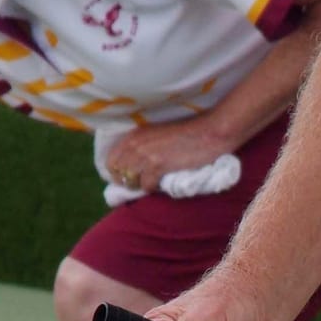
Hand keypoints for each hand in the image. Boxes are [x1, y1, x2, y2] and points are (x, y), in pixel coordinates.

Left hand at [106, 116, 234, 194]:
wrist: (210, 132)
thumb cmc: (189, 134)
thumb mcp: (159, 134)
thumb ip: (144, 146)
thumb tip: (134, 166)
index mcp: (135, 135)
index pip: (111, 159)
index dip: (117, 172)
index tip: (129, 178)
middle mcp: (136, 144)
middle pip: (117, 172)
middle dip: (126, 181)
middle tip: (141, 184)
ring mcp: (145, 155)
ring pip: (130, 181)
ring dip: (140, 185)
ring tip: (153, 183)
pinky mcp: (157, 165)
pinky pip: (146, 186)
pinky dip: (153, 188)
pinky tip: (162, 183)